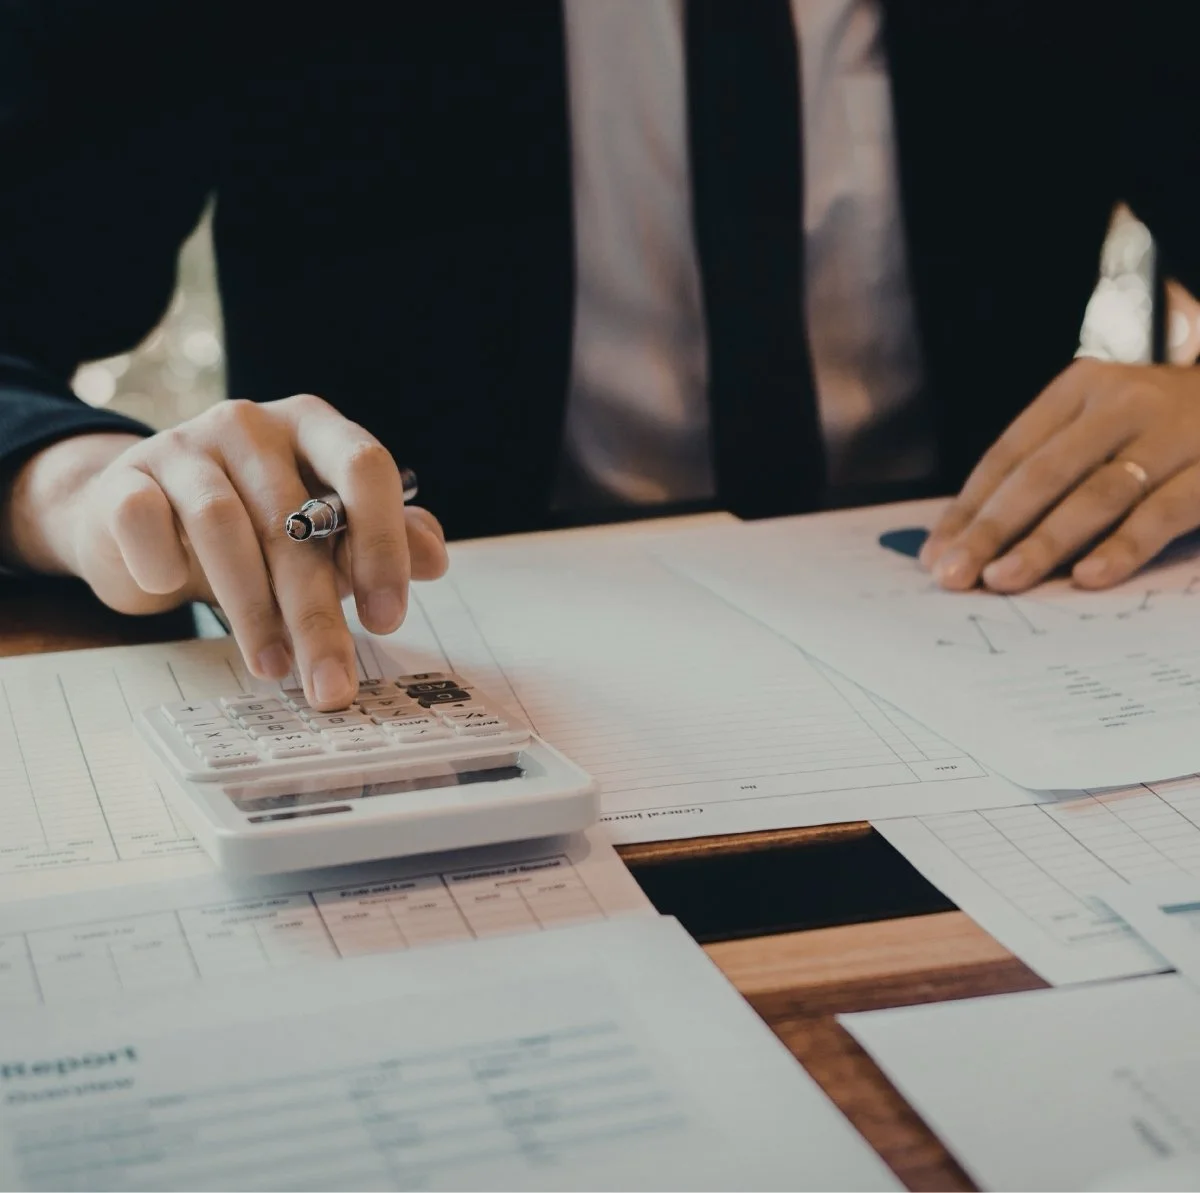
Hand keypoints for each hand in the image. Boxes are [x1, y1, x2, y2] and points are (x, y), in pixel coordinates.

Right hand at [1, 395, 447, 708]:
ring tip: (272, 667)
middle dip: (318, 615)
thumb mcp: (327, 532)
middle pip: (295, 520)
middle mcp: (252, 425)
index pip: (364, 467)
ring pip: (223, 526)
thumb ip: (385, 541)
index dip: (382, 544)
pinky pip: (145, 521)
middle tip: (331, 683)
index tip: (389, 620)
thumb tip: (434, 560)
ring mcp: (184, 445)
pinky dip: (162, 565)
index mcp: (314, 427)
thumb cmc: (255, 525)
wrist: (141, 513)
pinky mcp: (126, 478)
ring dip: (251, 610)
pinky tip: (174, 593)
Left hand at [921, 358, 1199, 591]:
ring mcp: (1174, 432)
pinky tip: (1089, 577)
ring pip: (1095, 493)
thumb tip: (968, 537)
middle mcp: (1122, 402)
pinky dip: (1124, 546)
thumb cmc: (1167, 424)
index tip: (935, 553)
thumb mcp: (1106, 424)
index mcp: (1081, 389)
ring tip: (1002, 580)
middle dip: (990, 530)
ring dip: (1044, 542)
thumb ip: (1051, 467)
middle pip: (1040, 474)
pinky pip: (1163, 512)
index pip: (1008, 454)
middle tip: (953, 575)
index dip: (969, 507)